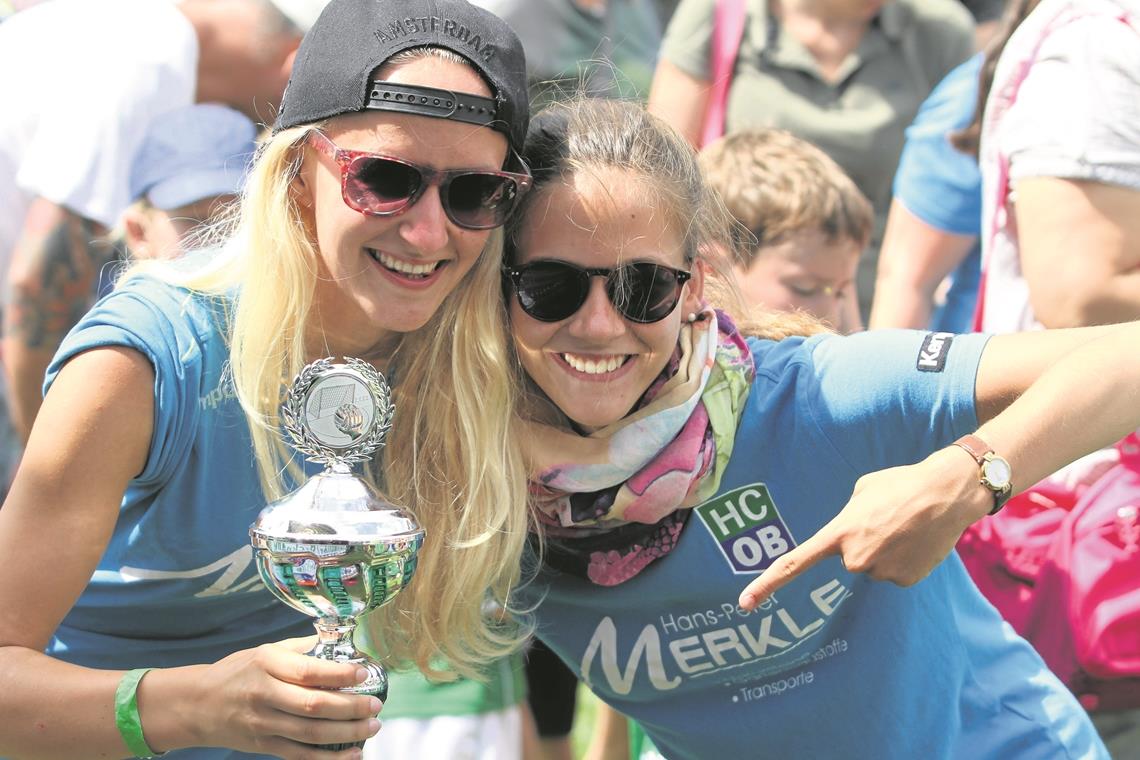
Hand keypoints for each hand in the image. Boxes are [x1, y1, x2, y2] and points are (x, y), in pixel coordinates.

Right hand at [151, 636, 382, 758]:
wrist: (197, 705)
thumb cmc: (237, 672)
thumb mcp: (264, 651)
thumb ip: (300, 650)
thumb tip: (339, 645)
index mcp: (267, 664)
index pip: (308, 671)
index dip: (339, 674)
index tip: (364, 672)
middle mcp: (264, 695)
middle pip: (314, 706)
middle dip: (351, 708)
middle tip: (376, 705)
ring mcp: (263, 724)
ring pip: (311, 734)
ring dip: (347, 733)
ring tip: (372, 727)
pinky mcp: (263, 746)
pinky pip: (300, 755)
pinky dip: (328, 758)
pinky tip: (352, 753)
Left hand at [738, 447, 990, 610]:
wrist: (947, 492)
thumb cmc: (900, 484)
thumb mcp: (861, 491)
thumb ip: (846, 518)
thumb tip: (848, 537)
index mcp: (838, 533)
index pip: (795, 563)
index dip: (767, 584)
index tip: (744, 603)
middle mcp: (855, 559)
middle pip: (849, 559)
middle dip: (863, 543)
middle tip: (886, 520)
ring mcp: (881, 573)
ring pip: (874, 567)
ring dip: (886, 550)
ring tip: (905, 527)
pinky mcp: (905, 581)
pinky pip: (896, 573)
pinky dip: (905, 559)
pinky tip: (918, 540)